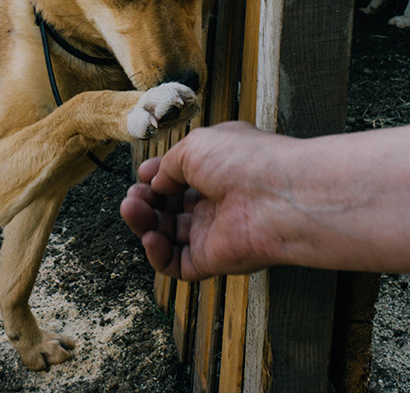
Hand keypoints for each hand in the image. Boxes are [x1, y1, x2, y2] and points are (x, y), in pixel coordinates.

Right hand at [121, 121, 301, 279]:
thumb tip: (155, 182)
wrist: (277, 195)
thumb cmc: (245, 162)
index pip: (178, 179)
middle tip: (134, 196)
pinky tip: (150, 237)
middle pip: (169, 208)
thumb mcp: (194, 146)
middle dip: (145, 200)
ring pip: (167, 235)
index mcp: (217, 170)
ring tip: (132, 209)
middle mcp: (216, 201)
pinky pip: (175, 263)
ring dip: (144, 224)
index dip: (156, 177)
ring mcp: (214, 232)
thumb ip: (168, 165)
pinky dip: (157, 253)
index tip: (142, 173)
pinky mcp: (212, 260)